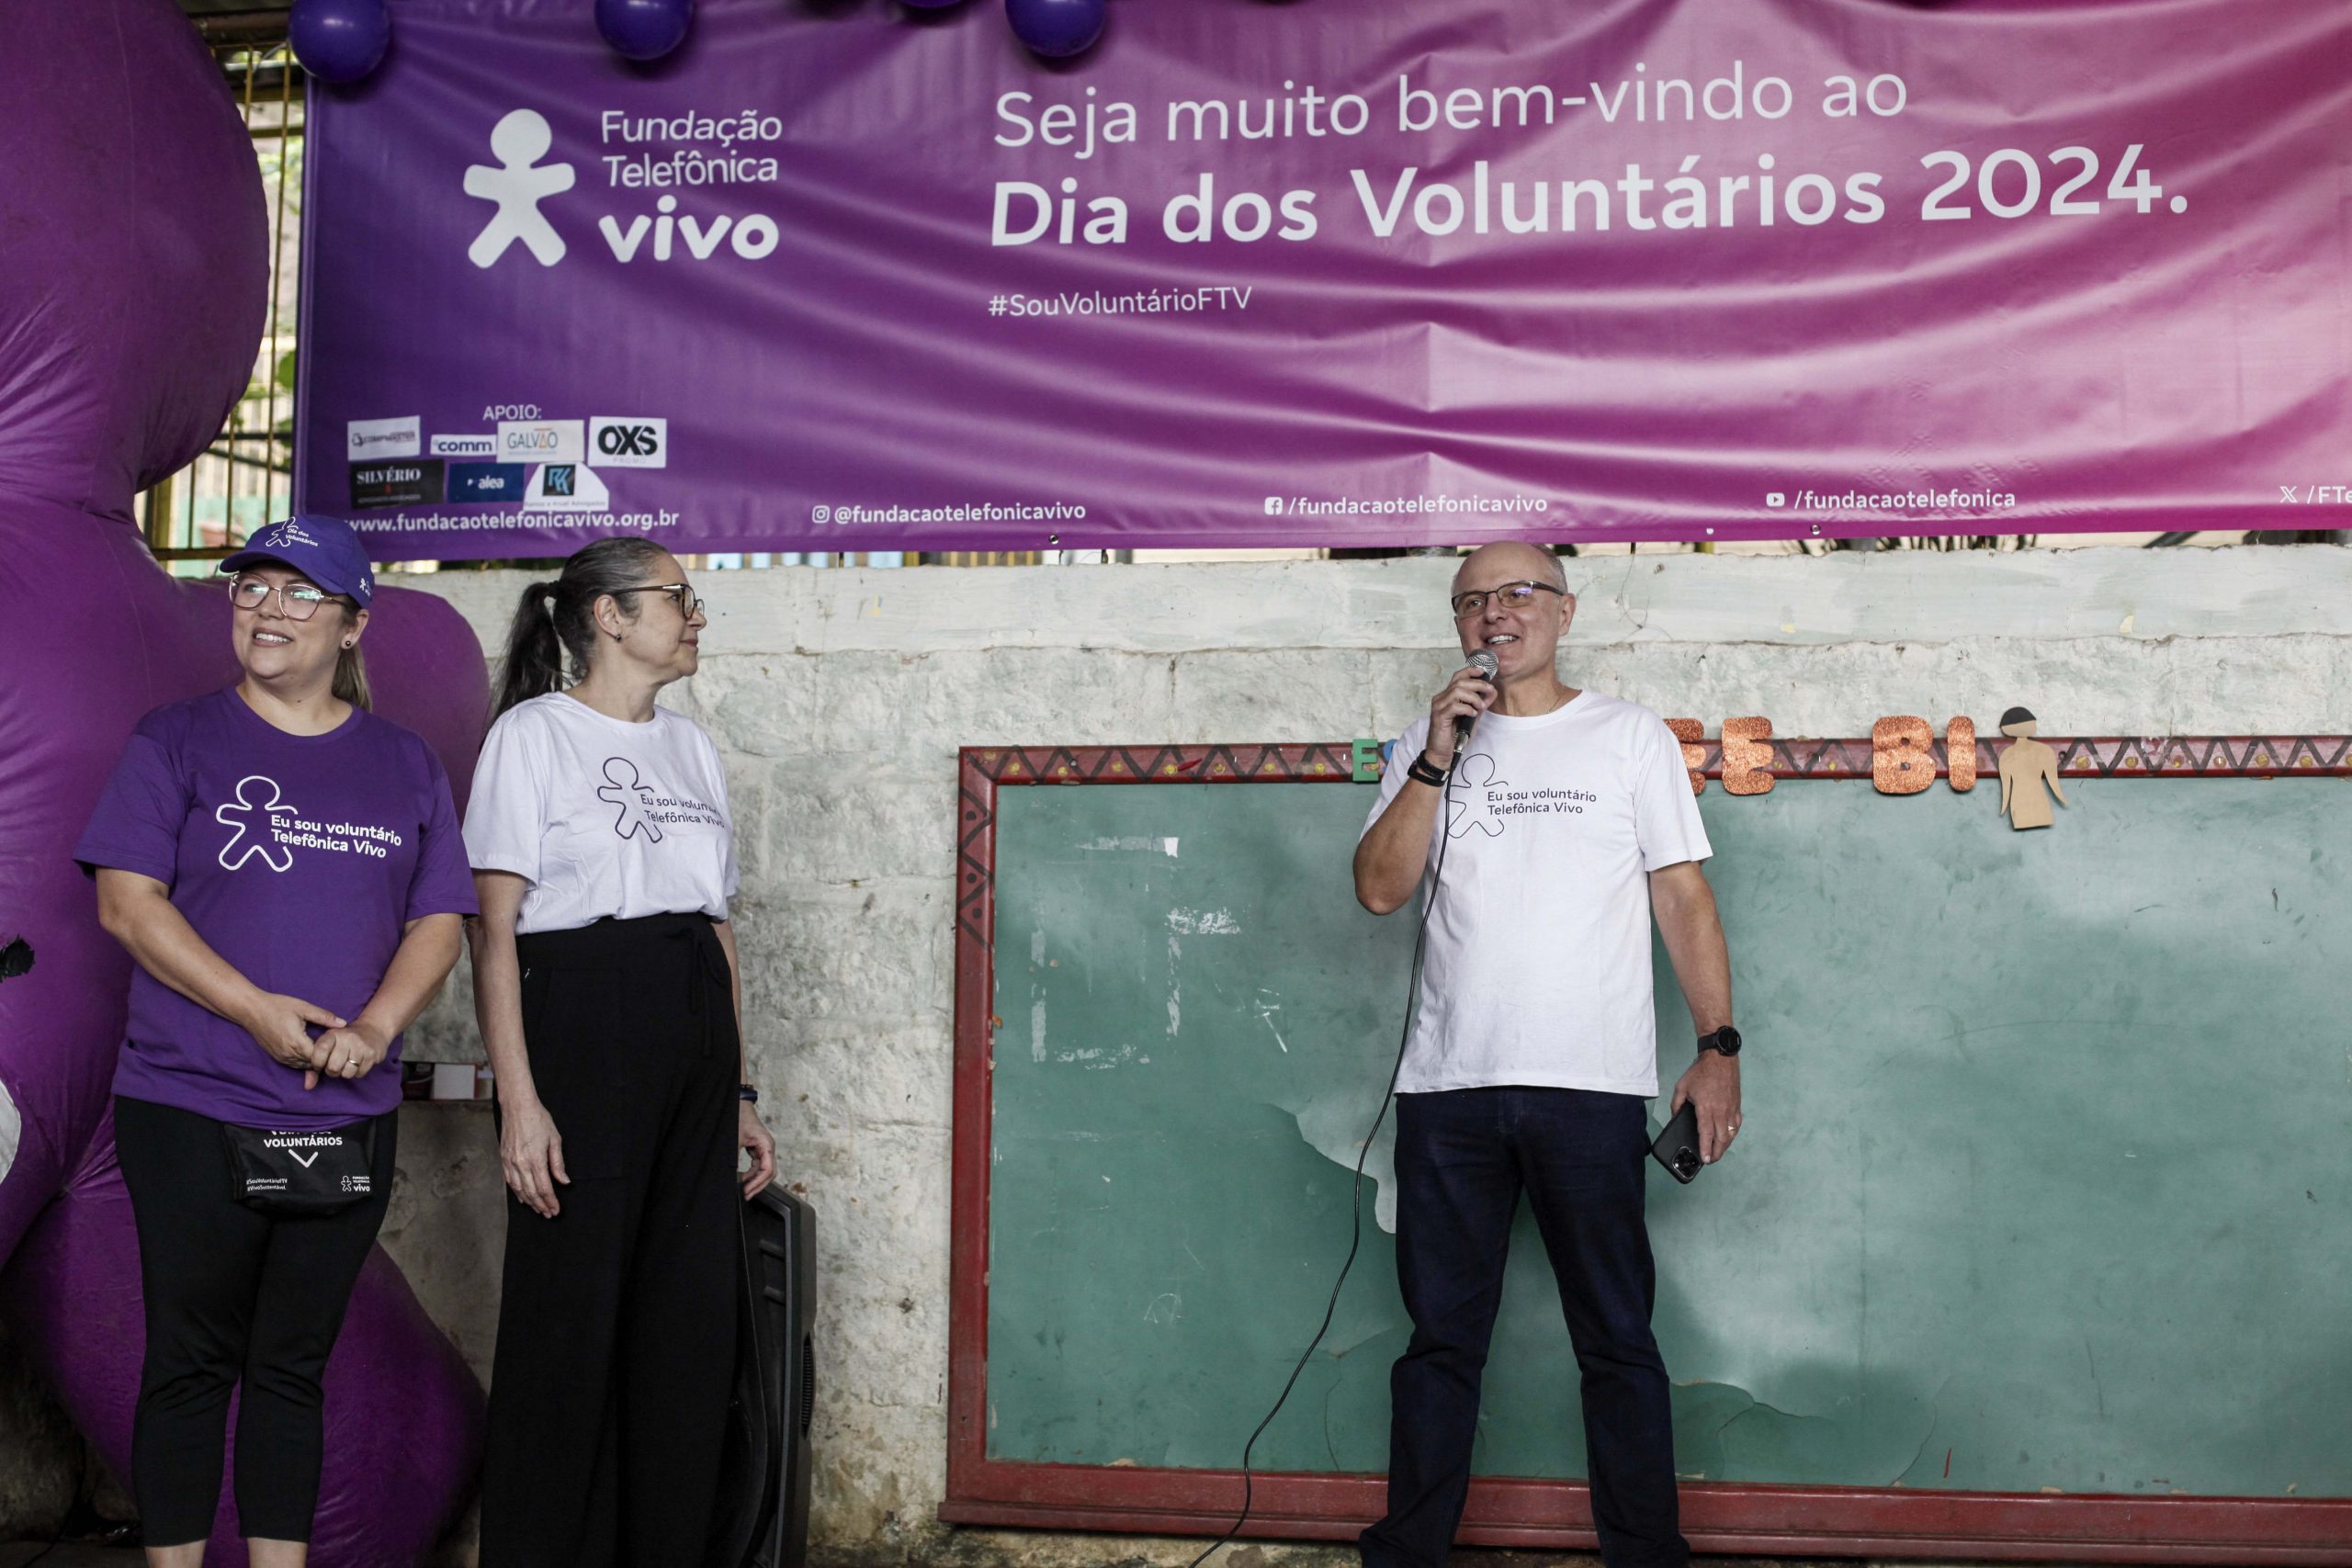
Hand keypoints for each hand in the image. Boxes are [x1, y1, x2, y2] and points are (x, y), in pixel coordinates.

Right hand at [242, 991, 345, 1086]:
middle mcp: (288, 1054)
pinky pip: (295, 1065)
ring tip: (325, 1050)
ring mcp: (281, 1057)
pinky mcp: (277, 1057)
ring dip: (315, 1061)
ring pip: (304, 1066)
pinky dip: (304, 1061)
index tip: (338, 1044)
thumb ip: (324, 1017)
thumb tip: (343, 1023)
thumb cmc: (277, 1006)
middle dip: (325, 1058)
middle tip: (335, 1048)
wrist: (251, 1010)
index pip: (320, 1057)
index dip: (331, 1052)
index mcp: (297, 1042)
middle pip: (313, 1064)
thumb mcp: (303, 1008)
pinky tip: (311, 1051)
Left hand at [307, 1022, 387, 1090]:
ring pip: (347, 1073)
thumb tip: (308, 1086)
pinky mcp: (372, 1054)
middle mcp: (347, 1038)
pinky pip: (359, 1074)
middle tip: (336, 1064)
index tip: (320, 1063)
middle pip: (333, 1067)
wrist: (373, 1029)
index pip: (321, 1051)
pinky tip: (359, 1062)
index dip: (318, 1063)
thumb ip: (316, 1065)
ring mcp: (361, 1046)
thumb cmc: (345, 1041)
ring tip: (348, 1064)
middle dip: (333, 1071)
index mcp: (333, 1034)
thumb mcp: (329, 1045)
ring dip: (345, 1073)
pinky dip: (357, 1072)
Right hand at [500, 1096, 568, 1218]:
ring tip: (538, 1209)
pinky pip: (510, 1181)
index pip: (544, 1188)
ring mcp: (510, 1162)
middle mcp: (520, 1164)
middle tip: (549, 1214)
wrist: (517, 1106)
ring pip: (519, 1189)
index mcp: (535, 1159)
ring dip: (529, 1202)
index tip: (556, 1210)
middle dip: (541, 1206)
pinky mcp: (503, 1159)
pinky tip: (523, 1198)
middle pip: (531, 1192)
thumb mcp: (555, 1139)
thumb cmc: (538, 1119)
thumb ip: (558, 1163)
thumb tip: (564, 1181)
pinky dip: (517, 1192)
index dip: (550, 1201)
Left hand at [739, 1102, 775, 1198]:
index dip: (758, 1182)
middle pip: (770, 1173)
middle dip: (759, 1185)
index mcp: (766, 1145)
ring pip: (765, 1171)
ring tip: (744, 1190)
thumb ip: (735, 1157)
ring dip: (756, 1181)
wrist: (738, 1105)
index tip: (746, 1190)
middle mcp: (768, 1148)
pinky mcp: (758, 1149)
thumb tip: (732, 1174)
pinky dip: (753, 1174)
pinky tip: (744, 1179)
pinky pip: (759, 1166)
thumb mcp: (735, 1139)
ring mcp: (764, 1149)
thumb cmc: (739, 1118)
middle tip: (747, 1195)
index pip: (768, 1169)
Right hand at [1425, 662, 1498, 767]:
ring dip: (1474, 697)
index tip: (1484, 672)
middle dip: (1478, 684)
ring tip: (1480, 707)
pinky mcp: (1439, 716)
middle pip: (1459, 681)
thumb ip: (1480, 704)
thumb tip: (1492, 692)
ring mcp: (1438, 706)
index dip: (1470, 671)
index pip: (1458, 676)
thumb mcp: (1473, 717)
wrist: (1443, 753)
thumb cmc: (1455, 735)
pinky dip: (1467, 708)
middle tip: (1489, 691)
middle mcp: (1441, 698)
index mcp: (1448, 696)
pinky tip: (1473, 714)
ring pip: (1457, 691)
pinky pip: (1455, 706)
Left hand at [1670, 1049, 1742, 1163]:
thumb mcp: (1681, 1087)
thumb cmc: (1701, 1071)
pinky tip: (1728, 1137)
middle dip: (1717, 1152)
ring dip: (1725, 1145)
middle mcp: (1721, 1111)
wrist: (1720, 1058)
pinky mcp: (1737, 1105)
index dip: (1706, 1148)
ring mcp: (1731, 1109)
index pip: (1707, 1134)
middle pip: (1721, 1139)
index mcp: (1706, 1108)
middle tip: (1711, 1160)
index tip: (1706, 1159)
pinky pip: (1736, 1124)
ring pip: (1730, 1133)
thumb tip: (1675, 1117)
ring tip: (1718, 1151)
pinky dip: (1732, 1134)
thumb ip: (1676, 1104)